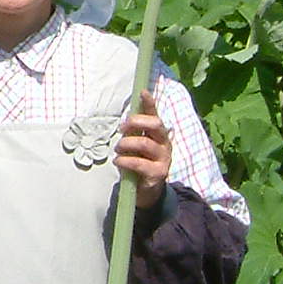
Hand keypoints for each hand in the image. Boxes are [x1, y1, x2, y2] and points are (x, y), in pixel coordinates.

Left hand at [116, 90, 171, 209]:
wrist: (147, 191)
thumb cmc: (139, 163)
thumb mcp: (135, 146)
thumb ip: (132, 134)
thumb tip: (124, 122)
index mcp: (158, 134)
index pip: (155, 115)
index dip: (149, 103)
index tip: (142, 92)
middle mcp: (164, 143)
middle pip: (155, 124)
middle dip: (136, 122)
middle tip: (122, 128)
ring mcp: (164, 158)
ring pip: (145, 143)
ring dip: (126, 144)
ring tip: (117, 149)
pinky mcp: (158, 173)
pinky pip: (139, 162)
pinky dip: (124, 160)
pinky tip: (118, 161)